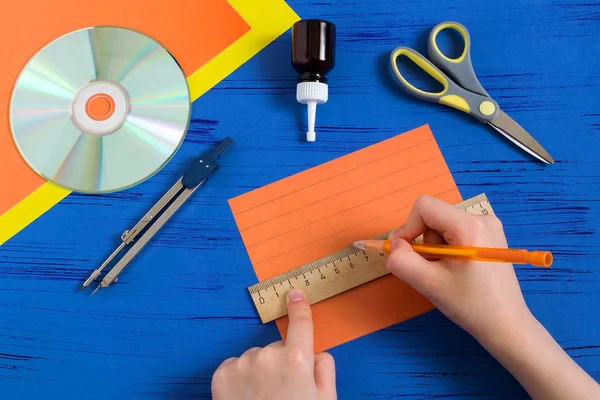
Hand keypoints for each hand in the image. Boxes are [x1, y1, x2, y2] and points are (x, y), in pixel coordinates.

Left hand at [211, 289, 336, 399]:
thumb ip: (324, 370)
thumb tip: (314, 353)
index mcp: (297, 360)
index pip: (300, 323)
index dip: (299, 307)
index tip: (295, 293)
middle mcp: (267, 355)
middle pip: (278, 348)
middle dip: (282, 362)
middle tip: (284, 391)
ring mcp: (242, 364)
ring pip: (256, 357)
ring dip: (260, 371)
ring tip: (263, 399)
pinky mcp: (221, 375)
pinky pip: (236, 365)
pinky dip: (240, 377)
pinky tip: (246, 397)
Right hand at [386, 195, 531, 341]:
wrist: (507, 325)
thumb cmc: (470, 305)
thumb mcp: (428, 284)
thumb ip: (402, 261)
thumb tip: (395, 244)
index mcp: (469, 225)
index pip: (424, 207)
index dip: (408, 227)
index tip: (405, 252)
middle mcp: (482, 218)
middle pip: (434, 216)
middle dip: (425, 241)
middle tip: (433, 268)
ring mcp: (489, 227)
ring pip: (444, 225)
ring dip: (436, 247)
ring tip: (447, 273)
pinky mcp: (491, 237)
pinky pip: (456, 232)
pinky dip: (448, 249)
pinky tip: (458, 271)